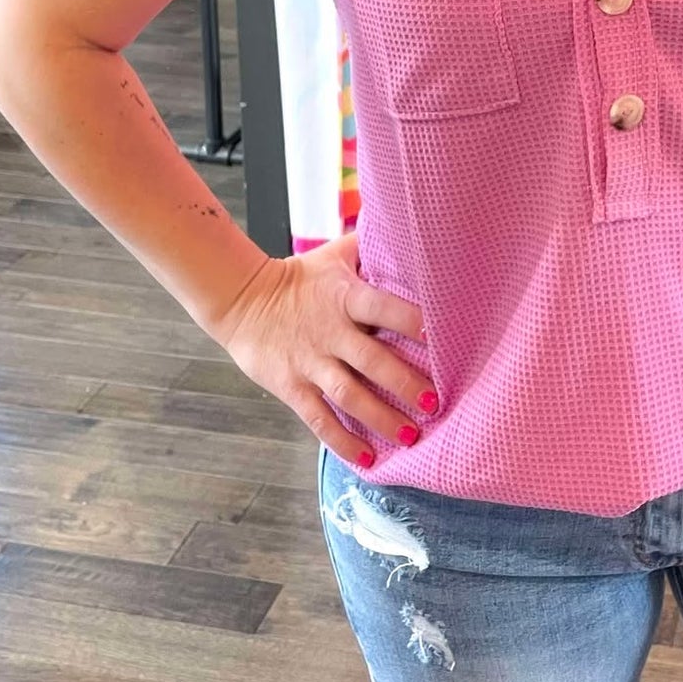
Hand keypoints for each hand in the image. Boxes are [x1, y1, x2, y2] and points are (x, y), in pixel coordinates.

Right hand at [213, 231, 436, 467]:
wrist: (242, 300)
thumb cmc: (300, 277)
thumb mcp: (334, 255)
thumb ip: (369, 246)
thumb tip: (408, 222)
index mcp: (344, 297)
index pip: (382, 307)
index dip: (408, 319)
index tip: (440, 335)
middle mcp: (330, 332)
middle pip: (371, 361)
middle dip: (403, 383)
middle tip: (434, 403)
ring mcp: (309, 363)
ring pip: (348, 395)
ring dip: (380, 418)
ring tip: (409, 436)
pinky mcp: (291, 386)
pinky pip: (319, 419)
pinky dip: (342, 441)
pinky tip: (368, 458)